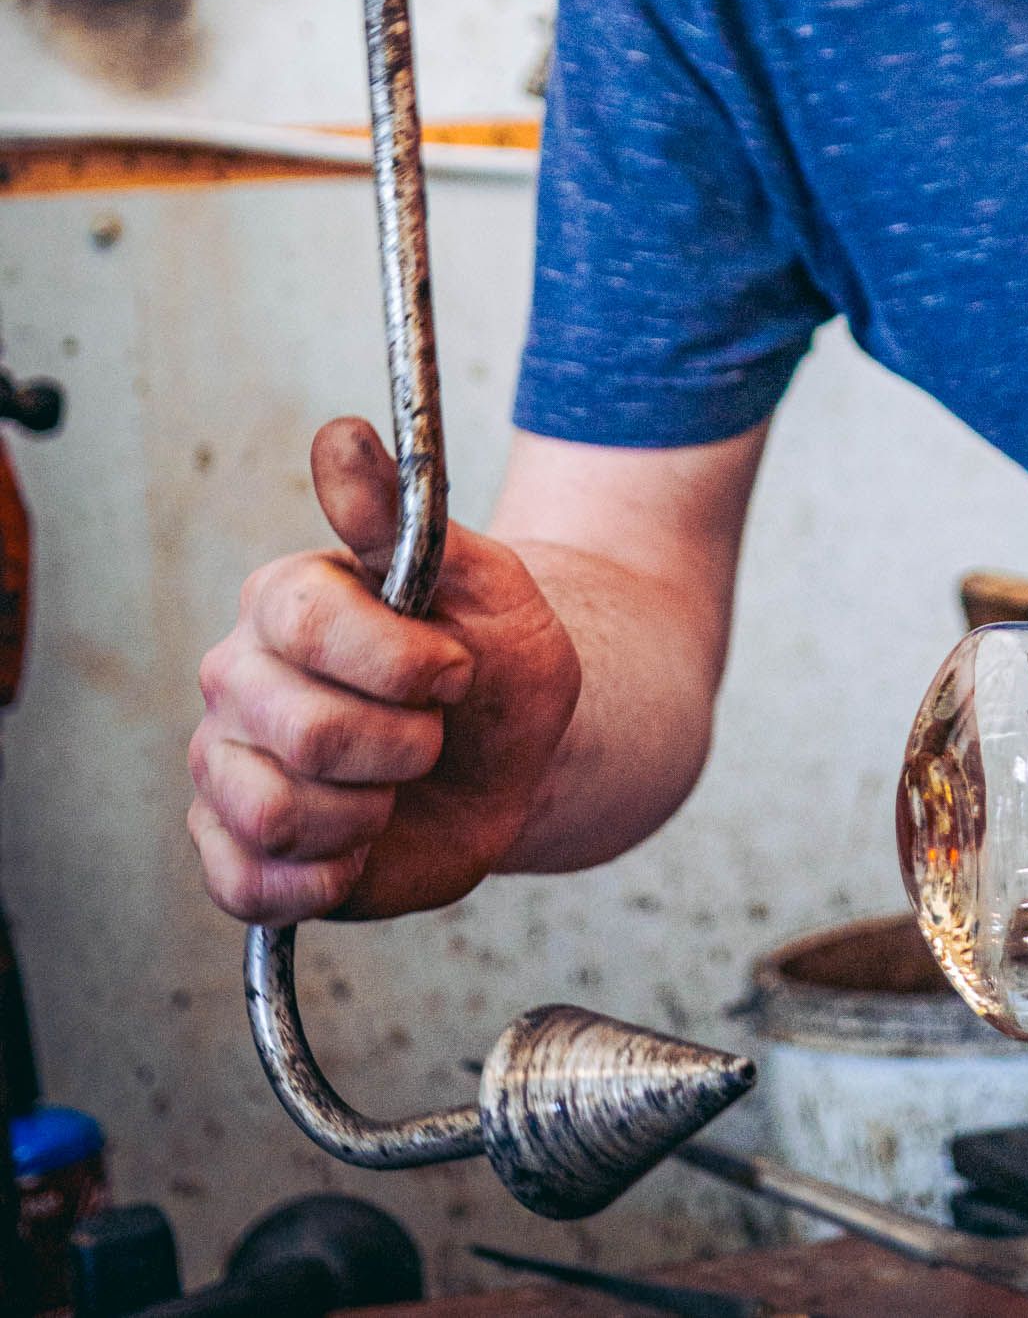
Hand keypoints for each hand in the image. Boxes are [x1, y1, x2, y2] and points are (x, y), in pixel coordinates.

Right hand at [189, 418, 581, 922]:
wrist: (512, 757)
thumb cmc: (496, 657)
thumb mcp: (484, 577)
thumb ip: (404, 513)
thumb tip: (339, 434)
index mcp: (286, 598)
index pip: (308, 623)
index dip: (404, 663)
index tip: (458, 673)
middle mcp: (237, 676)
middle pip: (304, 730)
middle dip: (404, 745)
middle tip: (433, 733)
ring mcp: (224, 765)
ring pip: (278, 812)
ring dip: (372, 811)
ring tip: (397, 787)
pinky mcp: (232, 849)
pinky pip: (248, 885)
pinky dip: (326, 877)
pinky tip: (363, 846)